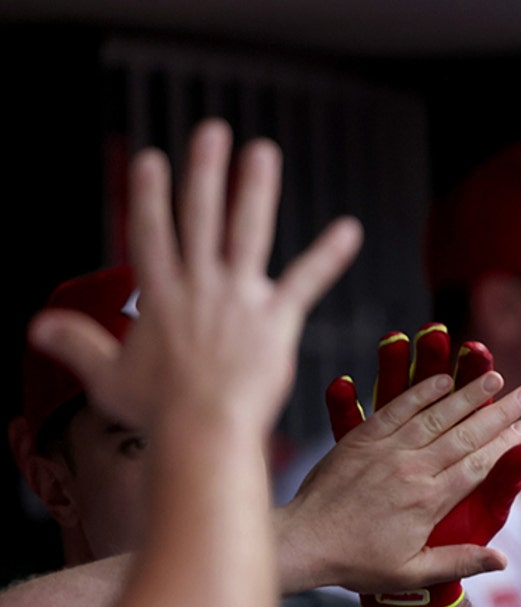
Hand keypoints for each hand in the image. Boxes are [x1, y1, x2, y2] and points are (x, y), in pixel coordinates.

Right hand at [28, 119, 361, 434]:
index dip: (150, 195)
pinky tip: (349, 230)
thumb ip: (76, 344)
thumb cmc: (157, 411)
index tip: (154, 160)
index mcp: (160, 296)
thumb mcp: (106, 376)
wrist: (202, 428)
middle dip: (205, 172)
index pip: (151, 233)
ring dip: (255, 189)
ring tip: (261, 151)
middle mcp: (199, 286)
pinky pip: (308, 280)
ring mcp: (239, 298)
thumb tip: (38, 327)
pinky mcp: (276, 319)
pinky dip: (329, 255)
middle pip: (200, 217)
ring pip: (248, 232)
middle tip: (211, 132)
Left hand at [277, 324, 520, 600]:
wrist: (301, 544)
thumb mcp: (413, 573)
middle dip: (498, 411)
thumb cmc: (357, 564)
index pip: (477, 464)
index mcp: (429, 501)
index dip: (504, 443)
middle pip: (465, 434)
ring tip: (491, 374)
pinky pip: (394, 409)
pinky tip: (439, 378)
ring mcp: (385, 451)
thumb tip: (503, 561)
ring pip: (434, 415)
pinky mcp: (360, 439)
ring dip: (466, 393)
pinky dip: (418, 392)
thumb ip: (460, 562)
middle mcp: (411, 469)